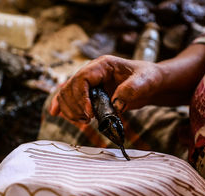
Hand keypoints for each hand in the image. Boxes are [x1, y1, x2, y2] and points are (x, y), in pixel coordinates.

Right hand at [49, 55, 163, 122]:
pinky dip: (62, 106)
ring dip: (70, 110)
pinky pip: (69, 98)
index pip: (82, 78)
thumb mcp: (145, 82)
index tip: (89, 113)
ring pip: (66, 94)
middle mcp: (91, 72)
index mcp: (103, 65)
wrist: (150, 83)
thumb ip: (132, 89)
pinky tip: (55, 113)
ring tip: (84, 121)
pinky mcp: (88, 93)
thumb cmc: (148, 78)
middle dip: (75, 106)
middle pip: (70, 87)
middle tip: (87, 120)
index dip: (81, 97)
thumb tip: (116, 103)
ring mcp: (88, 83)